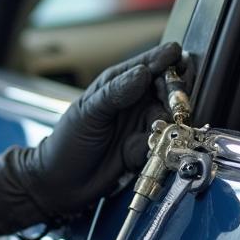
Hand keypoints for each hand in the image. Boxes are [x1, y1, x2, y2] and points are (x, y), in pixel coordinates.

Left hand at [0, 42, 189, 236]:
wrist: (62, 183)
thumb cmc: (68, 142)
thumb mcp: (88, 113)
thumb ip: (115, 92)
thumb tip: (142, 73)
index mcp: (117, 84)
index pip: (147, 65)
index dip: (164, 59)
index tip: (177, 56)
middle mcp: (134, 101)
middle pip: (167, 89)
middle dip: (173, 94)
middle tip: (173, 103)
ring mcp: (142, 125)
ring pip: (170, 117)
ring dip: (169, 122)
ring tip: (158, 129)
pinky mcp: (148, 148)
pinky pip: (165, 143)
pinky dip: (161, 146)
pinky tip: (145, 151)